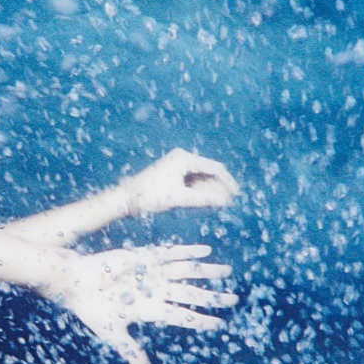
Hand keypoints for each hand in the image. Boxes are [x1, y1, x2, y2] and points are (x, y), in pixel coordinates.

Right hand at [41, 244, 237, 363]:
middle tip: (235, 298)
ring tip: (227, 272)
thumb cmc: (92, 310)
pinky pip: (171, 253)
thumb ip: (130, 351)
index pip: (183, 316)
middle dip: (213, 296)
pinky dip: (188, 252)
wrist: (75, 283)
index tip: (221, 325)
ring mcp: (152, 273)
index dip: (202, 320)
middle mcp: (156, 291)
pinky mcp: (144, 257)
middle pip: (192, 294)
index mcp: (151, 311)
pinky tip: (205, 251)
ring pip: (187, 272)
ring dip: (207, 272)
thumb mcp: (113, 334)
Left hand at [120, 149, 239, 214]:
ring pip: (200, 178)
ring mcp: (176, 165)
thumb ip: (203, 199)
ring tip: (219, 204)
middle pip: (208, 172)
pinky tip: (205, 202)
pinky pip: (191, 181)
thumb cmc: (150, 196)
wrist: (126, 198)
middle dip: (218, 187)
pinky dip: (199, 191)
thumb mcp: (179, 198)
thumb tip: (223, 201)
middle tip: (229, 202)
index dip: (227, 181)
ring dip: (209, 190)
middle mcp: (181, 158)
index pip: (214, 167)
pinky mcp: (172, 174)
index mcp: (184, 158)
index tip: (236, 194)